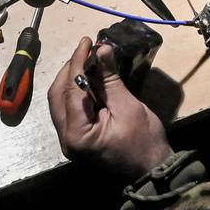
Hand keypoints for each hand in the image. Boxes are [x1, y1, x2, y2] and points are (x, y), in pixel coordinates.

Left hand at [48, 37, 171, 179]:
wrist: (152, 167)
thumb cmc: (143, 140)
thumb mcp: (127, 105)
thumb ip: (109, 78)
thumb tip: (101, 49)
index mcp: (77, 135)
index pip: (71, 90)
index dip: (78, 62)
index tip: (86, 42)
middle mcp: (66, 139)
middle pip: (57, 96)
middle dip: (70, 70)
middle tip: (85, 50)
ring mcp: (69, 140)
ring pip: (60, 102)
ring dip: (71, 80)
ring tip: (87, 61)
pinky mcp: (76, 138)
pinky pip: (68, 110)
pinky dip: (76, 92)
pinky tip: (88, 78)